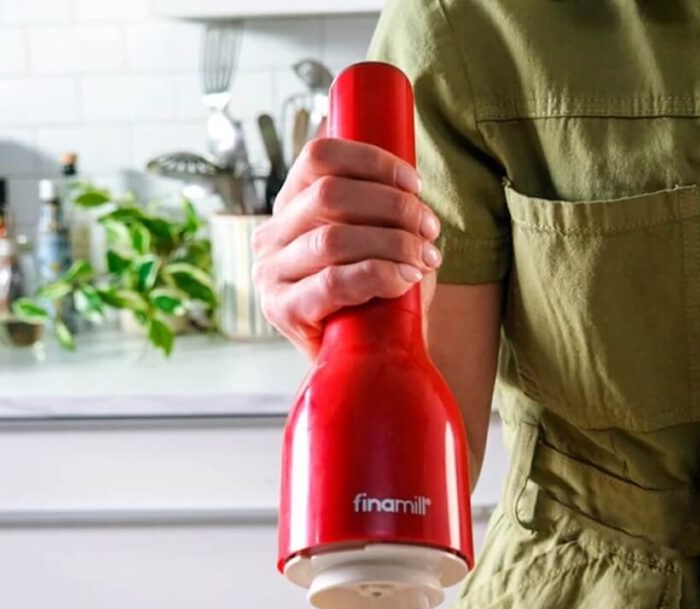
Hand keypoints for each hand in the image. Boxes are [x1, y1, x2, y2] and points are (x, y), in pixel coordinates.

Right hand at [251, 137, 441, 358]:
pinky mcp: (282, 310)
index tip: (415, 186)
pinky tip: (404, 280)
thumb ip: (382, 207)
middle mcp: (271, 236)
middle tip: (429, 231)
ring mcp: (270, 274)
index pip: (319, 157)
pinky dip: (378, 274)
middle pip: (330, 195)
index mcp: (289, 206)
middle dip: (393, 208)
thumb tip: (409, 185)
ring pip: (334, 238)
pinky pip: (333, 281)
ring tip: (423, 260)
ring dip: (392, 244)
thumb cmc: (376, 296)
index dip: (372, 162)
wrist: (365, 360)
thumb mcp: (378, 241)